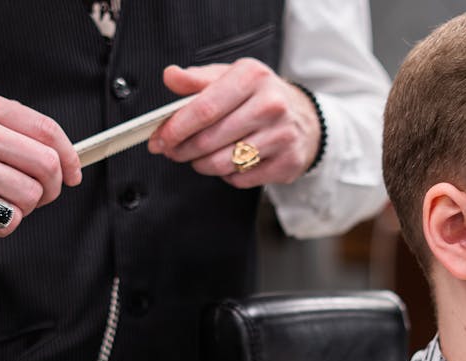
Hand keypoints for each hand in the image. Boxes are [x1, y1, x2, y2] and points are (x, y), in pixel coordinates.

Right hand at [0, 91, 82, 237]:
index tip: (73, 172)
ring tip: (3, 205)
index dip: (68, 155)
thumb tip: (50, 145)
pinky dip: (5, 225)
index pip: (45, 128)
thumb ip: (0, 122)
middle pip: (47, 163)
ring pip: (32, 193)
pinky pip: (9, 218)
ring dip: (26, 208)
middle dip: (53, 187)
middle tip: (41, 195)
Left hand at [147, 59, 319, 187]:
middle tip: (171, 151)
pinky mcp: (287, 162)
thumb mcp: (231, 78)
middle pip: (210, 139)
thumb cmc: (259, 97)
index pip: (205, 108)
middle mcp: (271, 105)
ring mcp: (282, 136)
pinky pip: (240, 178)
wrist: (305, 119)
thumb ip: (198, 80)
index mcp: (252, 77)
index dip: (176, 127)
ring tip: (198, 157)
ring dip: (202, 165)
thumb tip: (170, 76)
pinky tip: (229, 162)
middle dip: (182, 150)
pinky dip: (227, 175)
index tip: (159, 139)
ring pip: (223, 163)